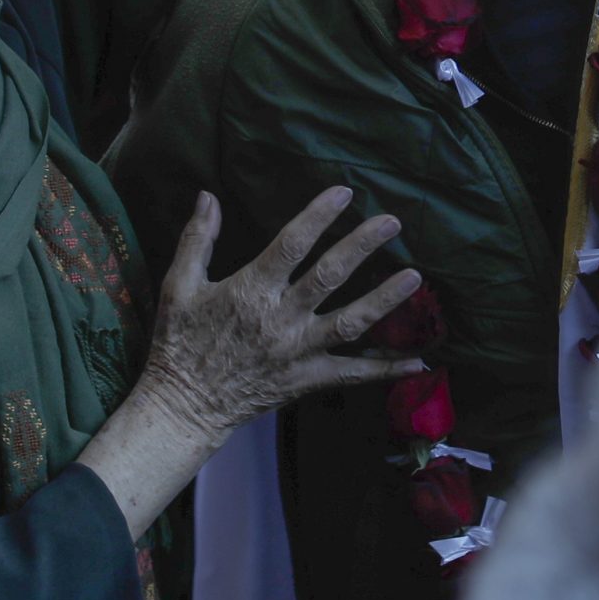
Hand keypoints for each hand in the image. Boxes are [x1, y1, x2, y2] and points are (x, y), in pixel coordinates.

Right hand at [136, 187, 426, 438]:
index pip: (291, 244)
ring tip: (416, 277)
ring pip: (350, 323)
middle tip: (392, 222)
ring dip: (385, 300)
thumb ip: (197, 239)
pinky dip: (386, 369)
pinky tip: (419, 361)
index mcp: (250, 292)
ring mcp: (298, 352)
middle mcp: (280, 320)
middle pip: (329, 276)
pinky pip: (353, 374)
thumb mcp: (179, 286)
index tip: (345, 193)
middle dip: (363, 246)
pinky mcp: (307, 380)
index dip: (319, 216)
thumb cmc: (179, 342)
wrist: (183, 406)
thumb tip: (207, 195)